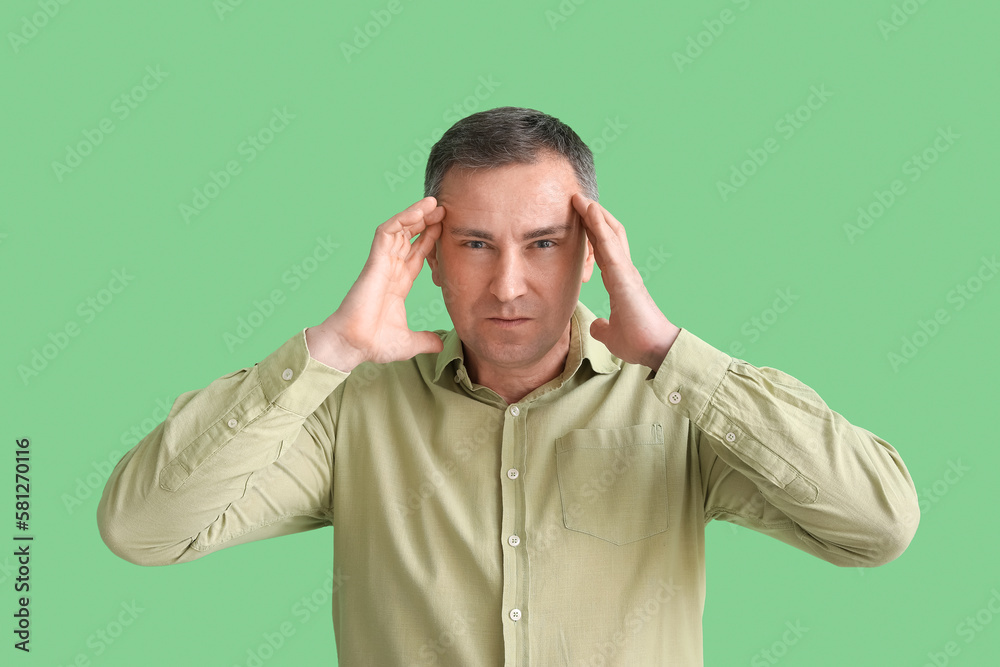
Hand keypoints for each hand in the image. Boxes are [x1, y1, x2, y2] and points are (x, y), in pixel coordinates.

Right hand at [306, 197, 444, 370]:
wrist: (354, 345)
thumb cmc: (374, 343)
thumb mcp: (409, 342)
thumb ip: (426, 340)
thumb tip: (440, 345)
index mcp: (397, 284)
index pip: (415, 256)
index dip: (429, 241)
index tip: (444, 229)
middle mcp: (389, 270)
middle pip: (409, 238)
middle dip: (425, 222)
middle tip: (444, 210)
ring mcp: (382, 264)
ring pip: (399, 230)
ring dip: (415, 214)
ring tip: (433, 203)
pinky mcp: (375, 261)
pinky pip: (388, 232)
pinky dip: (402, 219)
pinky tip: (419, 211)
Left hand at [571, 193, 679, 369]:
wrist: (654, 350)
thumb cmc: (637, 341)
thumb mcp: (611, 334)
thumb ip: (603, 326)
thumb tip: (597, 325)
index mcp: (620, 282)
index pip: (604, 251)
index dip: (592, 234)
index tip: (580, 219)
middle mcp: (625, 272)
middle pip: (608, 236)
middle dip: (593, 217)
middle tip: (578, 201)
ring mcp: (627, 271)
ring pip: (610, 234)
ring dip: (595, 215)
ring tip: (581, 199)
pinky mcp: (626, 276)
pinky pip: (610, 246)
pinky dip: (600, 227)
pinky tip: (591, 212)